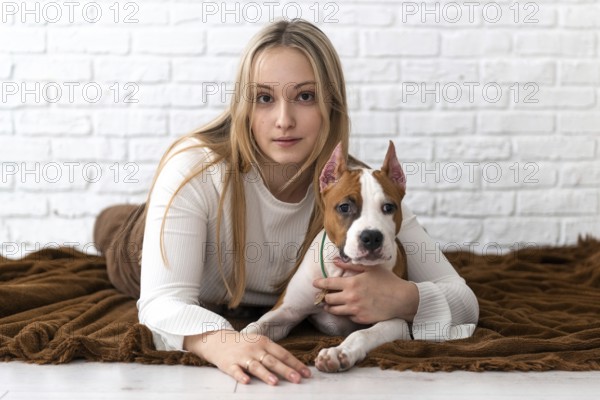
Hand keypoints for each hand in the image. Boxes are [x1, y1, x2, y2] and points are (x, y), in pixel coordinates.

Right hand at [183, 330, 310, 385]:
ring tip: (275, 382)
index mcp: (264, 343)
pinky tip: (246, 381)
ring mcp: (242, 356)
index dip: (295, 364)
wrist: (218, 340)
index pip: (283, 354)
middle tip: (297, 379)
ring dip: (265, 374)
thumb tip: (294, 366)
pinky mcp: (229, 364)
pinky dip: (241, 376)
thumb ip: (274, 354)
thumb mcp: (260, 344)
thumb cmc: (245, 344)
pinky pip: (236, 371)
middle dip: (285, 370)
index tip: (306, 373)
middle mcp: (255, 348)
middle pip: (272, 360)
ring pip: (255, 366)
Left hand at [312, 258, 418, 324]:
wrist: (401, 299)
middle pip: (328, 299)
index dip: (319, 283)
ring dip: (329, 307)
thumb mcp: (370, 269)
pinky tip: (347, 309)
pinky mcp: (360, 319)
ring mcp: (355, 310)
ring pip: (334, 311)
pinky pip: (347, 317)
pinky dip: (345, 313)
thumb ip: (351, 266)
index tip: (314, 283)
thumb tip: (335, 261)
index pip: (328, 284)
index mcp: (351, 283)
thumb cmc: (387, 281)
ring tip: (328, 305)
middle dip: (324, 296)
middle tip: (323, 295)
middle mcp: (350, 298)